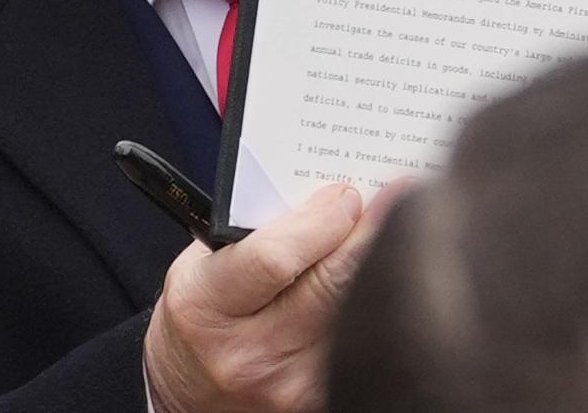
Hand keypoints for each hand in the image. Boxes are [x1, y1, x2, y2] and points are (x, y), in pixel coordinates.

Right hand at [143, 182, 399, 412]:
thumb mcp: (205, 263)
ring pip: (356, 313)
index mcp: (206, 306)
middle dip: (369, 235)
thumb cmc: (201, 315)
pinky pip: (362, 344)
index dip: (323, 221)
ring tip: (390, 239)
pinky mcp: (316, 401)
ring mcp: (287, 385)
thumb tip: (335, 195)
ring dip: (378, 272)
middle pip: (332, 285)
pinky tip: (378, 287)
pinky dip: (374, 310)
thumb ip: (262, 229)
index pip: (278, 258)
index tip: (348, 196)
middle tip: (396, 199)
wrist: (191, 393)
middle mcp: (249, 352)